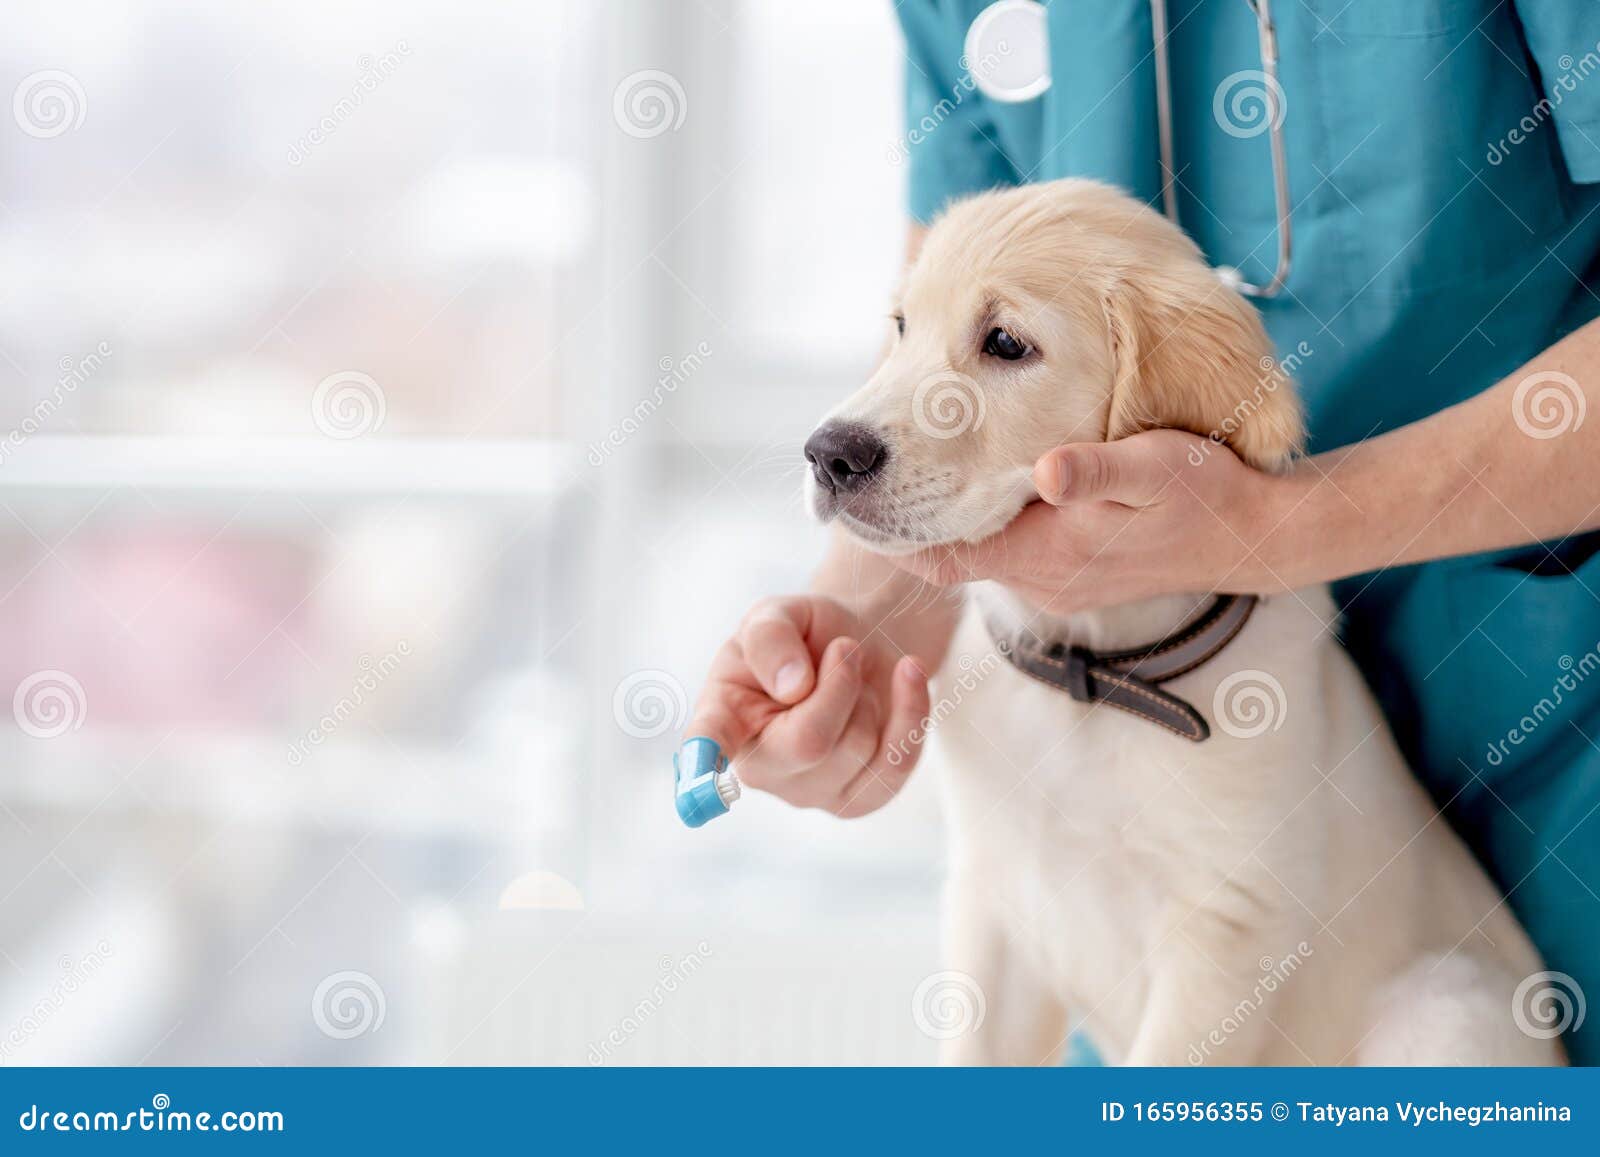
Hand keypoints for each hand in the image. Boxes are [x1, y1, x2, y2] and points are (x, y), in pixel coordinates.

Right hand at [684, 596, 931, 817]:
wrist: (860, 645)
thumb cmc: (806, 633)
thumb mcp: (779, 613)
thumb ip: (770, 638)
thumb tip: (792, 687)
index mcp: (724, 714)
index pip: (709, 742)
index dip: (703, 762)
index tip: (697, 780)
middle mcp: (759, 766)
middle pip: (810, 742)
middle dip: (841, 683)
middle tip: (845, 647)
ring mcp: (808, 791)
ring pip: (859, 748)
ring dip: (869, 693)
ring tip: (857, 669)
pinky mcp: (858, 799)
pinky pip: (897, 764)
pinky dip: (911, 711)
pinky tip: (908, 675)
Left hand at [888, 430, 1304, 613]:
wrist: (1250, 539)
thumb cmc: (1202, 494)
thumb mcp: (1153, 468)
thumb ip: (1096, 471)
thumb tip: (1046, 472)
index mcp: (1041, 554)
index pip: (937, 557)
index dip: (890, 532)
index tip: (851, 497)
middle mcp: (1037, 579)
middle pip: (946, 559)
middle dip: (909, 521)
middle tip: (866, 474)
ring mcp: (1053, 583)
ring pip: (975, 557)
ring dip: (947, 522)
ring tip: (911, 469)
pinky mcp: (1070, 576)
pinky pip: (1007, 556)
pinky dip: (984, 527)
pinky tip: (981, 485)